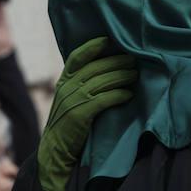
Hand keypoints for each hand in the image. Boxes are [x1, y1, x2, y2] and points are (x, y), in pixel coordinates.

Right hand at [37, 37, 136, 190]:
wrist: (55, 150)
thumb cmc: (67, 126)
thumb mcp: (68, 101)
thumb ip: (80, 87)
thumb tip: (105, 73)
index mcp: (63, 82)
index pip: (77, 57)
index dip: (92, 47)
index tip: (107, 40)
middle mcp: (67, 88)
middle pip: (95, 68)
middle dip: (116, 62)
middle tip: (133, 59)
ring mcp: (73, 100)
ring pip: (102, 82)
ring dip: (121, 76)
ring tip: (135, 75)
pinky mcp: (81, 114)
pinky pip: (104, 99)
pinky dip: (118, 95)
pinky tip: (128, 94)